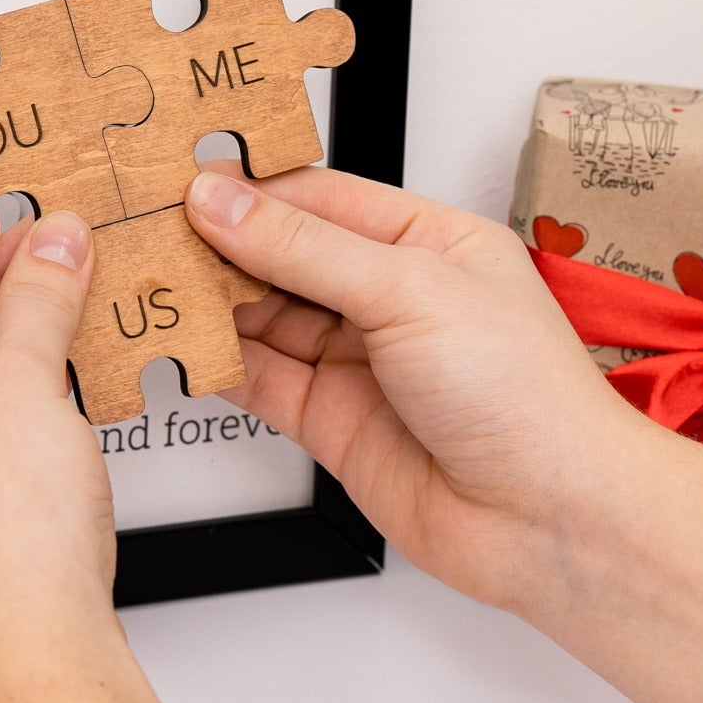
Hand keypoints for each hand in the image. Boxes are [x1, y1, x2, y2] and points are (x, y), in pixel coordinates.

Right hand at [186, 166, 702, 702]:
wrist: (552, 520)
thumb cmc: (527, 397)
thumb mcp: (408, 289)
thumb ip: (303, 248)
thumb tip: (223, 202)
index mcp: (428, 242)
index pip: (318, 198)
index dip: (250, 190)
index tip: (184, 182)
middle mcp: (392, 297)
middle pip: (283, 255)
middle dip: (219, 244)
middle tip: (149, 230)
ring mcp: (360, 361)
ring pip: (264, 316)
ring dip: (211, 302)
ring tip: (149, 282)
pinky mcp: (333, 422)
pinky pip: (260, 379)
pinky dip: (217, 362)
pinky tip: (182, 343)